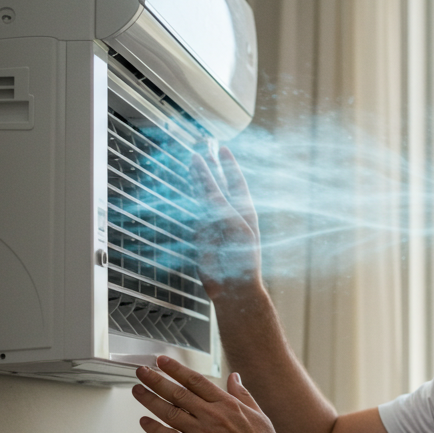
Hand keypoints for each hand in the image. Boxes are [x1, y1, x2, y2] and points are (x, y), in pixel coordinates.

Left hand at [132, 355, 299, 432]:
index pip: (195, 381)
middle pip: (178, 393)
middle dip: (156, 379)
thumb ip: (242, 394)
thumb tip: (234, 377)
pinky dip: (155, 429)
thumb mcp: (258, 414)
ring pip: (170, 413)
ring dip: (150, 400)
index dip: (176, 369)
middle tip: (142, 371)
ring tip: (137, 390)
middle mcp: (212, 416)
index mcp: (227, 404)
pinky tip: (144, 422)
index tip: (162, 361)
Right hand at [191, 147, 261, 293]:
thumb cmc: (241, 258)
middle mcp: (230, 213)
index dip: (229, 165)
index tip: (222, 148)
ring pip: (205, 194)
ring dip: (199, 177)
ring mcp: (215, 221)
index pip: (236, 181)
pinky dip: (192, 194)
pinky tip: (188, 181)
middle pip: (219, 184)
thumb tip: (207, 182)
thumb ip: (220, 203)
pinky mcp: (202, 231)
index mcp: (244, 210)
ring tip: (192, 159)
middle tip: (202, 148)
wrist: (232, 285)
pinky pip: (196, 208)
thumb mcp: (234, 225)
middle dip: (211, 167)